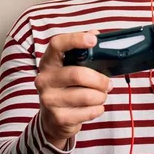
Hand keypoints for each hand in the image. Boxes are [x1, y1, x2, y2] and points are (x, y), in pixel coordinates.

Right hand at [35, 30, 111, 149]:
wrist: (53, 120)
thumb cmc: (66, 87)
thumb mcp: (70, 68)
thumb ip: (83, 51)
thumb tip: (95, 34)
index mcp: (48, 62)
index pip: (57, 44)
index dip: (75, 40)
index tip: (93, 40)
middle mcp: (44, 79)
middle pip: (78, 74)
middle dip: (100, 80)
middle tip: (108, 83)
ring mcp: (49, 100)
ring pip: (87, 96)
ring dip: (101, 96)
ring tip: (101, 95)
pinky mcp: (58, 118)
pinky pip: (88, 112)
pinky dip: (98, 109)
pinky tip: (94, 107)